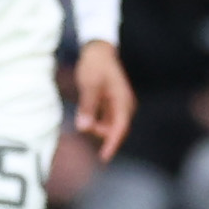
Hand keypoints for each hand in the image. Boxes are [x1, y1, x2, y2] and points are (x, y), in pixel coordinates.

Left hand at [73, 39, 135, 160]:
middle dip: (102, 134)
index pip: (120, 128)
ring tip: (84, 116)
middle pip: (117, 129)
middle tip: (84, 124)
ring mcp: (120, 104)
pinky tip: (87, 118)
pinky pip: (108, 119)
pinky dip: (98, 122)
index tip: (104, 157)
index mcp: (123, 100)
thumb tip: (84, 128)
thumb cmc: (94, 66)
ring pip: (111, 125)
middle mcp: (125, 104)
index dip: (112, 144)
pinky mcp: (113, 103)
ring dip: (99, 128)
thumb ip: (87, 107)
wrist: (98, 50)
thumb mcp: (89, 85)